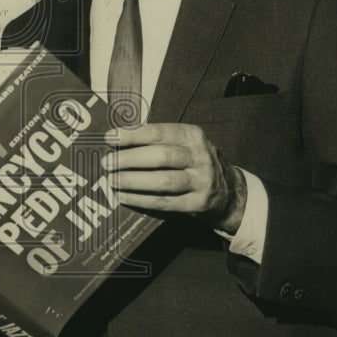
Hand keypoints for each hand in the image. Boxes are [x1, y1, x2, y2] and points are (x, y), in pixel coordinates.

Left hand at [103, 124, 247, 232]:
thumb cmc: (193, 162)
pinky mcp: (196, 204)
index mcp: (193, 136)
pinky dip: (140, 200)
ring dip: (133, 181)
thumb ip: (157, 141)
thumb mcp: (184, 143)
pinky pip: (164, 202)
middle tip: (108, 162)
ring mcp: (201, 182)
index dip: (133, 134)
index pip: (160, 132)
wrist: (228, 191)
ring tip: (112, 180)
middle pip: (161, 156)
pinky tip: (122, 196)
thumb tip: (118, 140)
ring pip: (163, 181)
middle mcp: (200, 157)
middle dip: (130, 159)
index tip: (110, 137)